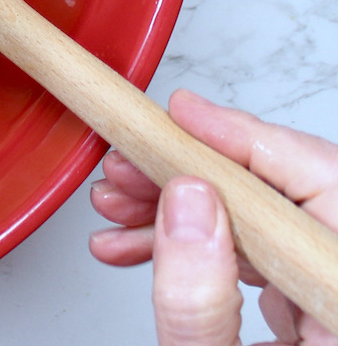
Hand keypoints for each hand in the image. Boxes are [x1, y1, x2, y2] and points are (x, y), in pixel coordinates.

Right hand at [89, 89, 337, 344]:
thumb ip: (200, 303)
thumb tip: (183, 203)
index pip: (321, 180)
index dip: (244, 137)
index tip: (181, 113)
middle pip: (286, 196)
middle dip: (191, 173)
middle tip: (127, 166)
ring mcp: (328, 308)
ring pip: (265, 225)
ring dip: (181, 206)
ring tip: (117, 205)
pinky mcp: (312, 321)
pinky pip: (259, 260)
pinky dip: (197, 247)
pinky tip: (138, 244)